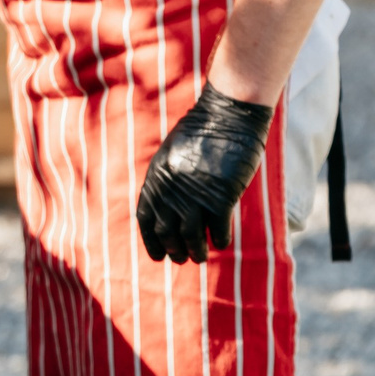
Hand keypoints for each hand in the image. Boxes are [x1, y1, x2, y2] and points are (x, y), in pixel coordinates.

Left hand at [135, 81, 274, 262]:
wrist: (228, 115)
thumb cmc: (203, 132)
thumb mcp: (173, 154)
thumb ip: (168, 179)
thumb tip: (169, 207)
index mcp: (156, 177)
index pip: (146, 218)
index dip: (151, 241)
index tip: (158, 256)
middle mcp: (171, 189)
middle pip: (167, 232)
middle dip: (174, 250)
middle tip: (182, 259)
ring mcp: (195, 194)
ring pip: (191, 236)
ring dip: (196, 251)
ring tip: (200, 258)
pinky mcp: (221, 197)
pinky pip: (218, 229)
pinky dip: (220, 239)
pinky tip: (223, 242)